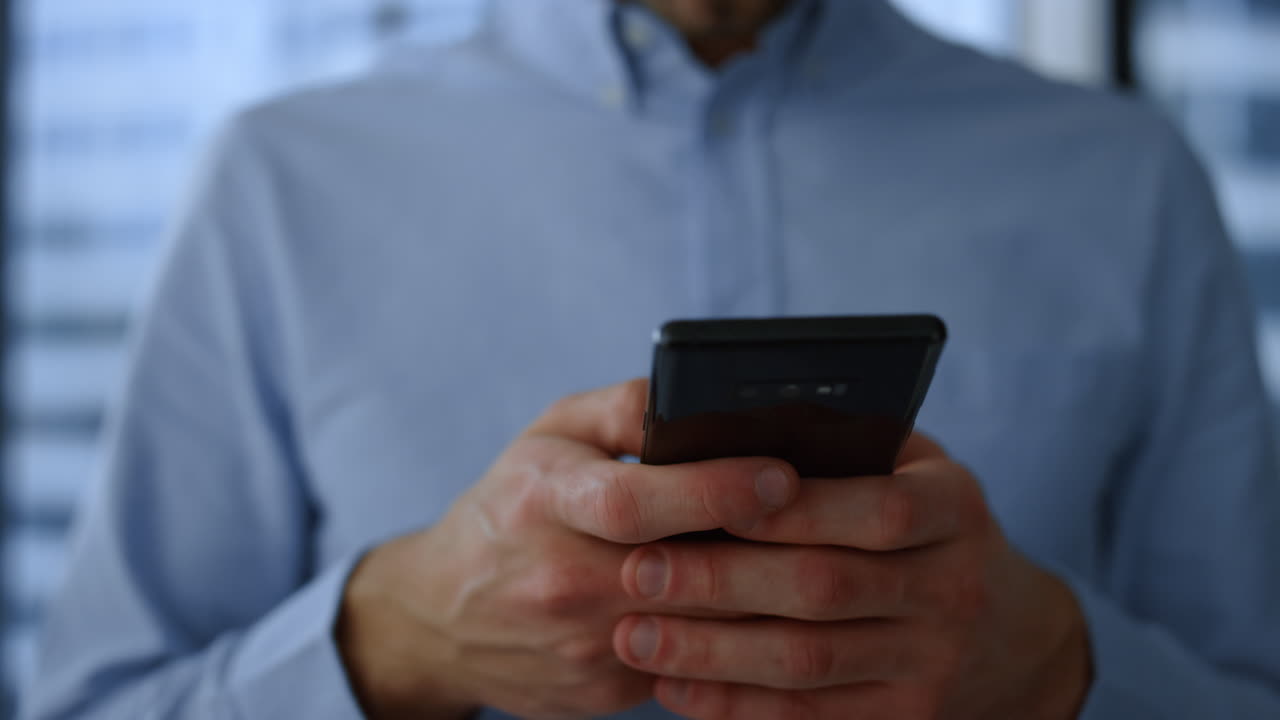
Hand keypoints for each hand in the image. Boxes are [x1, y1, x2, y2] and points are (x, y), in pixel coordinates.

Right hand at [336, 379, 800, 718]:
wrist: (441, 617)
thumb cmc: (509, 508)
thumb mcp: (548, 436)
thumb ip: (621, 409)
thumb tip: (694, 396)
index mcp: (545, 502)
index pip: (637, 501)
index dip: (715, 489)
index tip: (784, 473)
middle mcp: (561, 579)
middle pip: (684, 569)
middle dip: (766, 546)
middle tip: (838, 518)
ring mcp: (583, 646)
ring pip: (701, 626)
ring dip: (764, 596)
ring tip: (823, 559)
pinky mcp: (602, 692)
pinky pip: (688, 664)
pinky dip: (736, 636)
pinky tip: (774, 608)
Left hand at [612, 433, 1092, 719]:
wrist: (1010, 634)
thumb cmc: (926, 524)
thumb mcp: (914, 470)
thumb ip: (848, 449)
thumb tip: (737, 434)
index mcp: (955, 507)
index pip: (875, 508)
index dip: (790, 510)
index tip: (707, 499)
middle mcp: (952, 587)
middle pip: (825, 588)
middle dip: (722, 582)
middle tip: (639, 570)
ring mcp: (933, 662)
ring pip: (807, 661)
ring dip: (712, 652)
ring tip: (635, 635)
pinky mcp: (905, 717)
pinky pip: (808, 715)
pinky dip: (735, 704)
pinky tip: (675, 685)